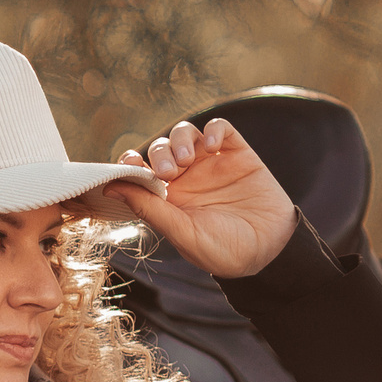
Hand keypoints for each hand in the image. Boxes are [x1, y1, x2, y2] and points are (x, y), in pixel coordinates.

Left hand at [115, 117, 296, 277]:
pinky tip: (211, 145)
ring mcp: (211, 163)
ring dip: (180, 141)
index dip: (129, 163)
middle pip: (160, 149)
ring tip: (187, 161)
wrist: (270, 252)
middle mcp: (187, 177)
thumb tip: (110, 188)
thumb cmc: (224, 251)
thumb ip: (149, 208)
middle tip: (167, 173)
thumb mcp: (182, 233)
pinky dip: (212, 130)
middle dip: (158, 155)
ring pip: (185, 134)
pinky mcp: (237, 154)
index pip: (139, 170)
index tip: (127, 166)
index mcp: (167, 198)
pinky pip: (220, 129)